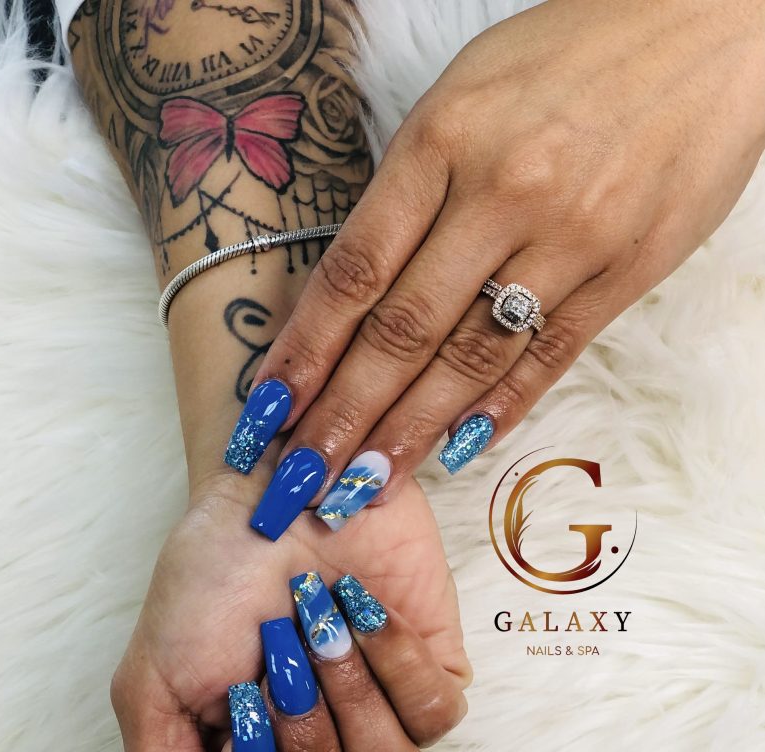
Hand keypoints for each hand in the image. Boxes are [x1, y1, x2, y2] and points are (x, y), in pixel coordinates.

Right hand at [111, 469, 469, 751]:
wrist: (274, 491)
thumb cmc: (210, 583)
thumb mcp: (155, 690)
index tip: (237, 741)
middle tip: (273, 674)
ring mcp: (379, 737)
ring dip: (347, 702)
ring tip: (314, 631)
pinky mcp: (433, 686)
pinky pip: (437, 719)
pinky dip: (389, 655)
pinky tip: (357, 607)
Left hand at [247, 0, 764, 512]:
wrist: (704, 30)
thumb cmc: (570, 53)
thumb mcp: (465, 96)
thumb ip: (413, 186)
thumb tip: (360, 287)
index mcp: (442, 141)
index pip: (354, 271)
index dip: (305, 352)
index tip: (268, 410)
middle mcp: (501, 194)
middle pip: (402, 331)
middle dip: (344, 415)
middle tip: (303, 477)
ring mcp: (569, 237)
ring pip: (471, 358)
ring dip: (410, 431)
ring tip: (365, 485)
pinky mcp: (626, 270)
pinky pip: (550, 356)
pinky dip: (499, 409)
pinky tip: (454, 450)